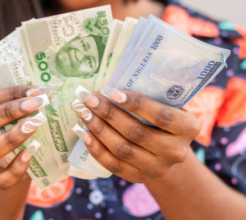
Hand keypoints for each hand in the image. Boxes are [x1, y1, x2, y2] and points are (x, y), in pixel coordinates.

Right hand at [0, 86, 48, 188]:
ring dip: (12, 137)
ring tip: (33, 125)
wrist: (9, 162)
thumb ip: (15, 103)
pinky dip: (18, 166)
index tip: (34, 90)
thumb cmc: (7, 129)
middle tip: (35, 105)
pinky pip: (2, 178)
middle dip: (9, 112)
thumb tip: (39, 91)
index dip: (9, 94)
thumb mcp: (6, 114)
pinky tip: (31, 152)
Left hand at [75, 86, 199, 182]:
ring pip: (123, 149)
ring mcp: (158, 168)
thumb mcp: (167, 105)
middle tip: (89, 99)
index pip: (161, 116)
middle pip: (136, 133)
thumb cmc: (163, 119)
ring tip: (83, 113)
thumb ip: (151, 96)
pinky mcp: (139, 177)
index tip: (112, 92)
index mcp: (187, 128)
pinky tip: (84, 134)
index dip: (136, 104)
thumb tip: (113, 84)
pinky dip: (96, 149)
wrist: (167, 151)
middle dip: (109, 114)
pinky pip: (114, 165)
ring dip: (99, 130)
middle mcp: (176, 151)